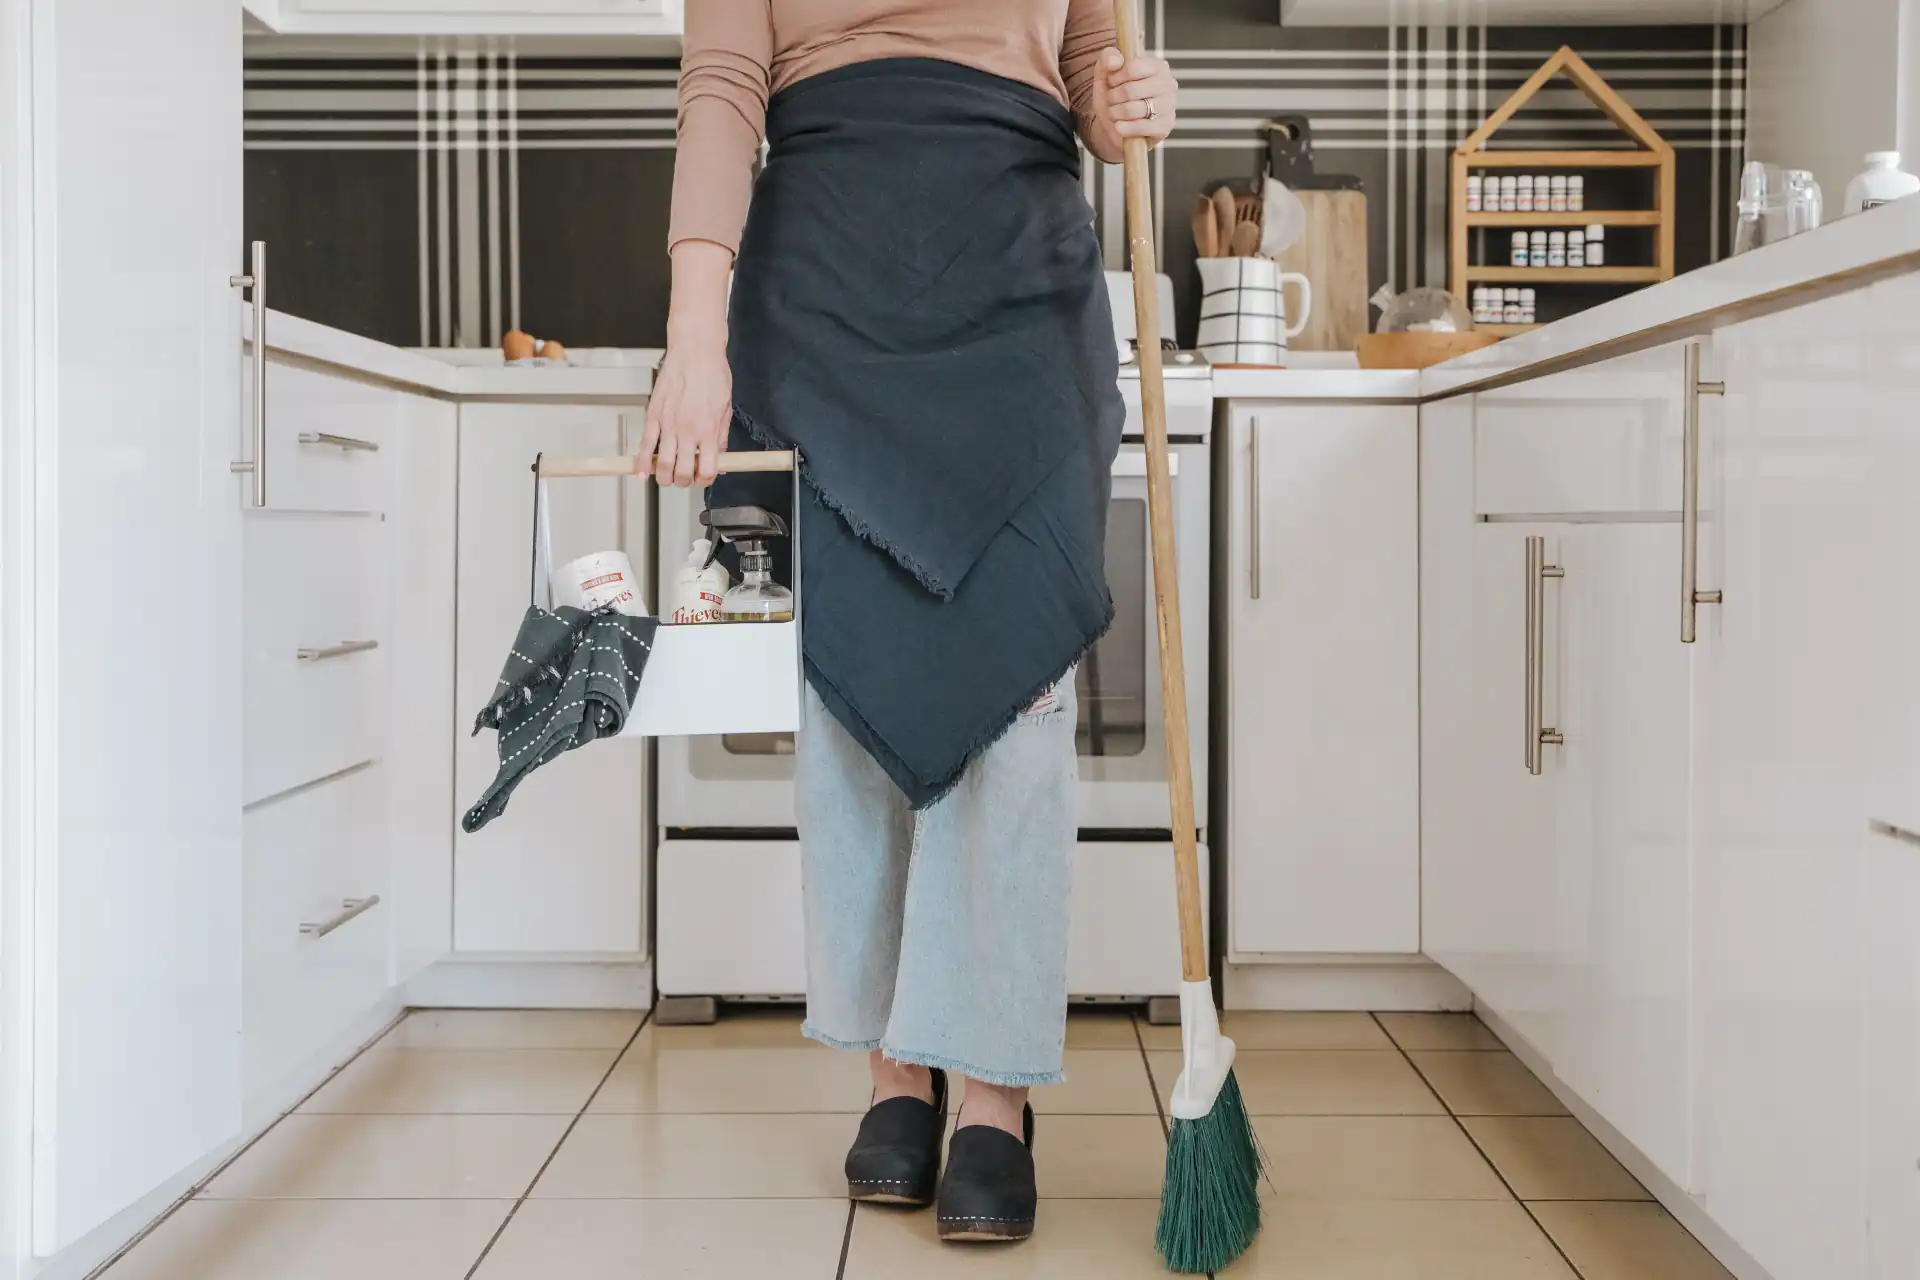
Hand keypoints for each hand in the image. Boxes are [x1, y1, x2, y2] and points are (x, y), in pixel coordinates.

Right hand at [641, 338, 730, 487]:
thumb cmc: (712, 374)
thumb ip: (721, 436)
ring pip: (662, 464)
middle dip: (684, 482)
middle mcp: (688, 431)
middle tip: (685, 477)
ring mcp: (669, 425)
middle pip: (683, 473)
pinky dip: (641, 463)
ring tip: (667, 476)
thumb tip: (721, 457)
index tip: (704, 477)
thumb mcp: (726, 408)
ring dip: (664, 477)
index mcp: (709, 430)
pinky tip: (641, 474)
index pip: (708, 470)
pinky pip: (645, 445)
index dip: (705, 480)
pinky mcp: (653, 415)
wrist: (695, 351)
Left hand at [1089, 48, 1176, 150]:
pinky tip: (1119, 126)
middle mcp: (1168, 84)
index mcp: (1158, 66)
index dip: (1115, 77)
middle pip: (1130, 90)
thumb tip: (1115, 61)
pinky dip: (1123, 128)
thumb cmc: (1115, 97)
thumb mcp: (1105, 74)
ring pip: (1131, 110)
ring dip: (1115, 113)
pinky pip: (1140, 127)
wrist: (1116, 127)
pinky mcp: (1165, 127)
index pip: (1132, 67)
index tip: (1112, 82)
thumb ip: (1107, 58)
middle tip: (1112, 100)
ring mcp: (1169, 106)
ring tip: (1115, 113)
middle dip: (1113, 97)